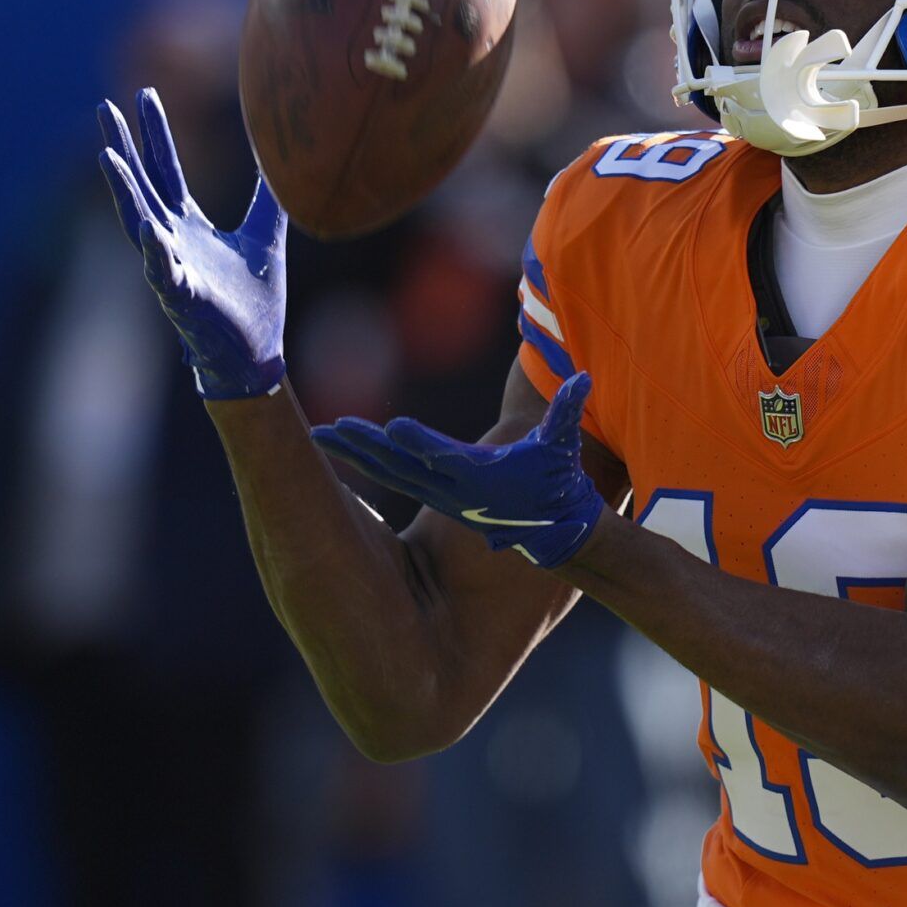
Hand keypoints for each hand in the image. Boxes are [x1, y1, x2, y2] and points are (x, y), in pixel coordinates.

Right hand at [98, 87, 287, 399]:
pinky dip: (158, 252)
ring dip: (125, 191)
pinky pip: (166, 273)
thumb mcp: (265, 236)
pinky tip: (150, 229)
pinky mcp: (184, 298)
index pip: (165, 169)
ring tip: (109, 156)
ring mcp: (172, 268)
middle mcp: (172, 241)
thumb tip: (279, 160)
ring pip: (140, 223)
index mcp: (189, 225)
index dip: (155, 133)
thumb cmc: (255, 299)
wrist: (258, 352)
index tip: (143, 93)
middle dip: (125, 146)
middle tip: (106, 107)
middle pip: (142, 185)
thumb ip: (269, 199)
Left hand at [311, 374, 606, 567]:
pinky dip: (367, 463)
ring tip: (323, 434)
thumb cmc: (557, 482)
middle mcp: (453, 489)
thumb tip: (584, 378)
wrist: (552, 529)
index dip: (421, 442)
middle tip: (329, 429)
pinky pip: (393, 477)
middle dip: (365, 447)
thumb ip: (566, 412)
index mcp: (482, 477)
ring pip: (390, 472)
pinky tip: (344, 449)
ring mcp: (440, 494)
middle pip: (402, 465)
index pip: (446, 457)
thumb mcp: (562, 448)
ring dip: (355, 453)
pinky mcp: (434, 495)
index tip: (392, 427)